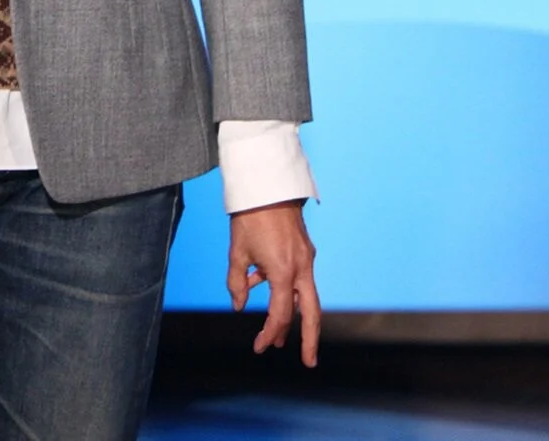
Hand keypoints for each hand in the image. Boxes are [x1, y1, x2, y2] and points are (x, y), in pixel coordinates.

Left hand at [227, 200, 319, 366]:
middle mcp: (301, 268)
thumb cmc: (250, 217)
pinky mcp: (304, 250)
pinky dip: (286, 289)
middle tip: (309, 362)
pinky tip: (260, 283)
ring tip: (279, 331)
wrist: (268, 186)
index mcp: (283, 272)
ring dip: (295, 316)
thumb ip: (237, 282)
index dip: (270, 334)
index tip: (260, 347)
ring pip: (306, 296)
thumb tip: (238, 305)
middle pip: (311, 313)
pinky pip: (298, 277)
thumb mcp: (237, 252)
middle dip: (310, 340)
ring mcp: (306, 258)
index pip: (280, 315)